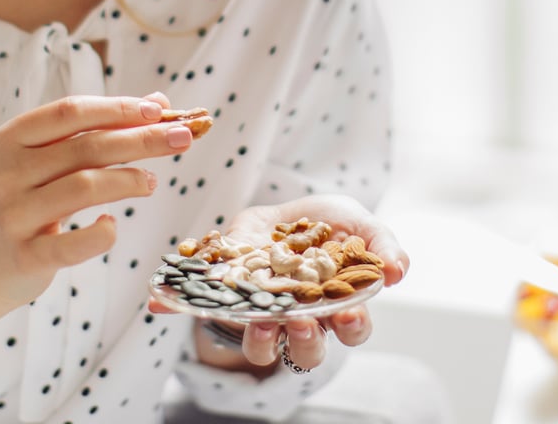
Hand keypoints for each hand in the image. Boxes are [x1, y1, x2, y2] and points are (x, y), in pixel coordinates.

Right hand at [0, 92, 189, 310]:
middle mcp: (8, 172)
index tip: (159, 109)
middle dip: (141, 139)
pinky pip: (72, 244)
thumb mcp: (47, 160)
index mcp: (11, 139)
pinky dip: (101, 234)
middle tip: (183, 137)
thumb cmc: (25, 200)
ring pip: (84, 187)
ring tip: (152, 181)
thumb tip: (158, 102)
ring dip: (128, 180)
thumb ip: (95, 130)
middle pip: (86, 146)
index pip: (70, 111)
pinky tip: (113, 225)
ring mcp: (14, 215)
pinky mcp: (26, 256)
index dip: (117, 108)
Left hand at [156, 194, 408, 373]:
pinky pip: (205, 310)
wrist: (285, 210)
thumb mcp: (359, 223)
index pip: (353, 330)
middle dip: (304, 338)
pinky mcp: (229, 295)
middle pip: (307, 348)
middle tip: (299, 319)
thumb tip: (398, 271)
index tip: (348, 315)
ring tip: (257, 319)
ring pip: (262, 345)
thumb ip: (382, 244)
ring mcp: (263, 311)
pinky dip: (179, 307)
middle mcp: (302, 319)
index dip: (352, 327)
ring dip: (259, 337)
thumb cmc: (329, 224)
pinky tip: (159, 301)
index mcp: (338, 307)